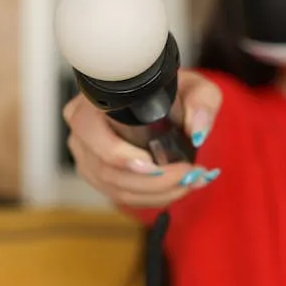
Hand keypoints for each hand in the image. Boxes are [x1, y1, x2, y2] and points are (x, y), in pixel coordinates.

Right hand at [63, 70, 222, 207]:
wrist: (170, 106)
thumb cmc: (174, 94)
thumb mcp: (195, 88)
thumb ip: (202, 102)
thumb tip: (197, 132)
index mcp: (94, 101)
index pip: (88, 128)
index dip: (117, 153)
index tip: (151, 163)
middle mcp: (84, 131)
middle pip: (107, 169)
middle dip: (152, 180)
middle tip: (187, 175)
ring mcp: (89, 158)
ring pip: (116, 188)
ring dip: (157, 192)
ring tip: (190, 182)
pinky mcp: (100, 177)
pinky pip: (123, 196)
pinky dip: (154, 197)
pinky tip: (178, 189)